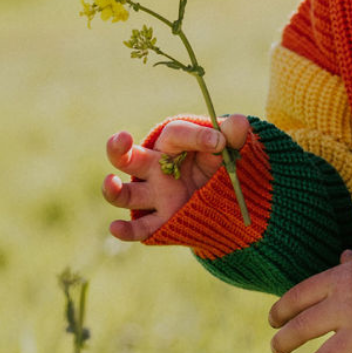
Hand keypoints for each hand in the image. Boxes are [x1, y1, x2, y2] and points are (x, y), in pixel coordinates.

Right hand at [102, 114, 248, 241]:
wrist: (224, 193)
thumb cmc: (218, 160)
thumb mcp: (230, 146)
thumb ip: (233, 134)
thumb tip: (240, 122)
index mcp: (171, 145)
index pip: (175, 136)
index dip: (196, 137)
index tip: (220, 142)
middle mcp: (155, 169)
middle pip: (127, 157)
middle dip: (118, 147)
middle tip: (122, 138)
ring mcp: (154, 196)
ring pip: (125, 194)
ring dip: (113, 190)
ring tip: (111, 183)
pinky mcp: (161, 221)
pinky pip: (139, 228)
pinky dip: (125, 230)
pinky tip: (117, 228)